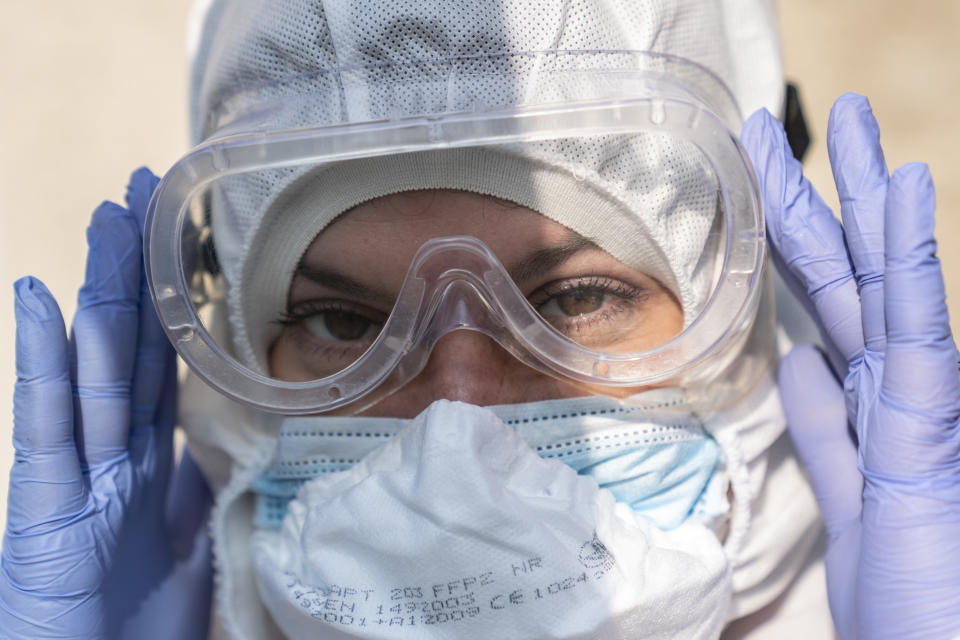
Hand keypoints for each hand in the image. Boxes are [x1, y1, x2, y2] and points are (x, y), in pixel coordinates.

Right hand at [1, 169, 212, 638]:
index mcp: (148, 458)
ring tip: (106, 220)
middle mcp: (111, 452)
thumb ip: (199, 480)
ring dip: (100, 291)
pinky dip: (39, 361)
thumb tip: (234, 429)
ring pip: (93, 366)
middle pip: (130, 346)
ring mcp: (75, 474)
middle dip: (137, 271)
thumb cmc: (139, 626)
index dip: (176, 300)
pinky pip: (42, 423)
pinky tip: (34, 302)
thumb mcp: (189, 540)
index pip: (165, 360)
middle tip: (145, 193)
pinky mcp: (43, 507)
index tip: (185, 236)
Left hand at [741, 95, 959, 638]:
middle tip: (794, 124)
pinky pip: (916, 327)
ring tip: (847, 120)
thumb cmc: (908, 594)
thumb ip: (825, 430)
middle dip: (820, 195)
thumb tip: (799, 362)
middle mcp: (898, 387)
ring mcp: (922, 403)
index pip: (823, 298)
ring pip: (885, 281)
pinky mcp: (934, 430)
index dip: (791, 235)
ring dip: (864, 195)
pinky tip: (900, 191)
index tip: (760, 182)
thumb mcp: (850, 497)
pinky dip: (910, 255)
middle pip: (848, 274)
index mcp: (871, 399)